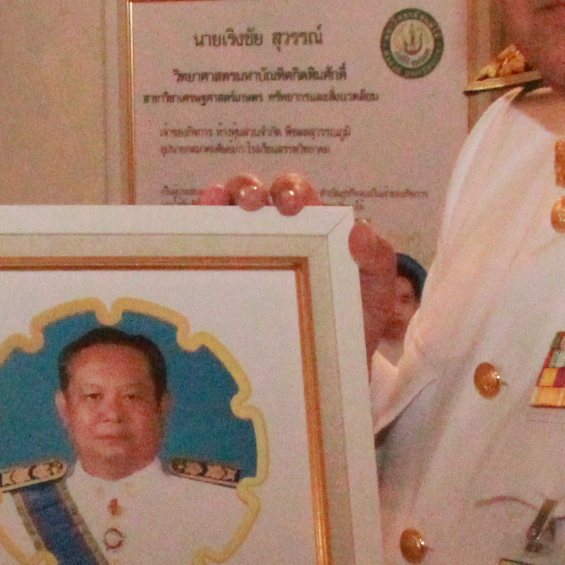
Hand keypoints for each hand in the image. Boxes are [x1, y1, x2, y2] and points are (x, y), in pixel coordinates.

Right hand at [202, 172, 404, 355]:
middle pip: (252, 194)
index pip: (295, 195)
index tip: (292, 206)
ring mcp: (242, 254)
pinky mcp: (217, 277)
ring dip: (216, 199)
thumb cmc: (349, 327)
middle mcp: (272, 234)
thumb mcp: (374, 296)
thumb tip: (358, 230)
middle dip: (248, 189)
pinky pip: (197, 248)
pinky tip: (187, 234)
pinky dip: (188, 232)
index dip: (290, 190)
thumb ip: (378, 261)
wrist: (324, 376)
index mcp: (310, 229)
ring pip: (220, 212)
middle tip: (252, 206)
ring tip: (215, 205)